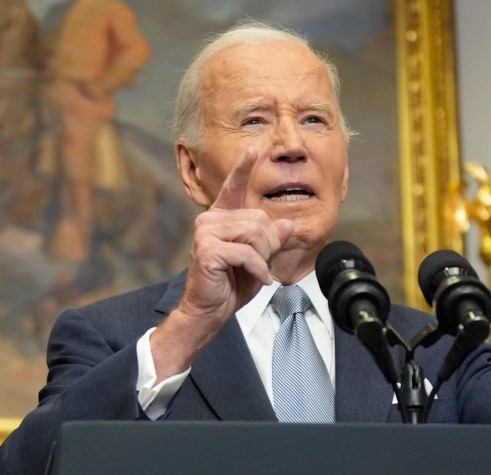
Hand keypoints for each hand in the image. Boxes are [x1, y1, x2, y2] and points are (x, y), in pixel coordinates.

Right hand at [180, 148, 292, 324]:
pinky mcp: (207, 249)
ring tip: (256, 271)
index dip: (245, 167)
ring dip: (263, 257)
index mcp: (222, 218)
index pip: (234, 187)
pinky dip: (258, 269)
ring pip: (255, 234)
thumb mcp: (259, 260)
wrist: (210, 311)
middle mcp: (211, 220)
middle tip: (260, 264)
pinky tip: (258, 279)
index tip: (257, 147)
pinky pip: (247, 253)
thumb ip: (271, 241)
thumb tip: (285, 224)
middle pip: (259, 219)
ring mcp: (206, 233)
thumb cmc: (232, 285)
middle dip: (268, 245)